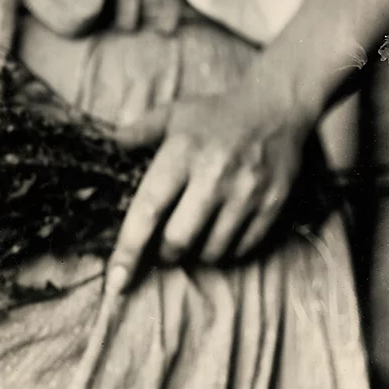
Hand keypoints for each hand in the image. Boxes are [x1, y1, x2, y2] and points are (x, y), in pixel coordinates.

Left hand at [105, 82, 314, 294]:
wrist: (277, 105)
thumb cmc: (215, 114)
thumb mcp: (173, 113)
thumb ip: (140, 131)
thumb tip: (111, 146)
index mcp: (180, 156)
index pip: (147, 212)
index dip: (128, 250)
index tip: (115, 282)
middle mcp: (212, 177)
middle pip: (178, 241)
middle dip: (165, 254)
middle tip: (165, 246)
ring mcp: (245, 193)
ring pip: (213, 251)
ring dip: (197, 255)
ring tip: (195, 239)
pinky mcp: (272, 204)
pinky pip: (244, 248)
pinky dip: (227, 252)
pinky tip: (221, 236)